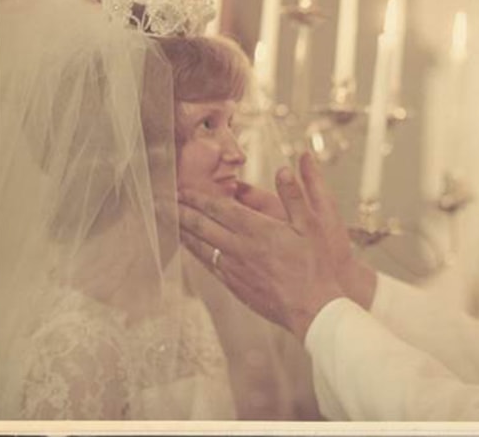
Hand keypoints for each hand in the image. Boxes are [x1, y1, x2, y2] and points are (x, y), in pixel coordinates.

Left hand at [179, 152, 373, 339]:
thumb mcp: (314, 225)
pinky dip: (197, 254)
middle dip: (181, 212)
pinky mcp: (237, 287)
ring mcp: (236, 270)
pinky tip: (193, 250)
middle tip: (162, 202)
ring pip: (201, 247)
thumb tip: (283, 170)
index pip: (220, 208)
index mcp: (258, 230)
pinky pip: (210, 266)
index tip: (182, 189)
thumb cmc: (316, 266)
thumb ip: (296, 195)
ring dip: (183, 232)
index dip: (198, 197)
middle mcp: (241, 248)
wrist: (314, 309)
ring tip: (169, 222)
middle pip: (202, 226)